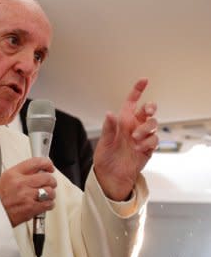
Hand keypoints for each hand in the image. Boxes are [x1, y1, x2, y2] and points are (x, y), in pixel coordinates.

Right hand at [0, 157, 56, 226]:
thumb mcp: (7, 178)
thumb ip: (23, 172)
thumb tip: (39, 170)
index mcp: (14, 174)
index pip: (36, 163)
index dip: (47, 163)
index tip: (49, 167)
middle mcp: (21, 183)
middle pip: (46, 177)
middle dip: (51, 181)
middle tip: (50, 183)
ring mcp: (26, 196)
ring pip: (50, 191)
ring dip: (51, 194)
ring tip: (46, 195)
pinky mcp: (31, 208)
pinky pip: (48, 204)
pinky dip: (49, 204)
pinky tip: (44, 203)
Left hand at [94, 78, 157, 200]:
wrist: (112, 176)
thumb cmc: (105, 158)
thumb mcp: (104, 142)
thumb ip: (108, 128)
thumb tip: (110, 114)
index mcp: (122, 121)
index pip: (131, 102)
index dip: (138, 90)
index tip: (144, 80)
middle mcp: (133, 126)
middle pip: (148, 110)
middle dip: (150, 107)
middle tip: (147, 111)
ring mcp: (142, 137)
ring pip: (153, 124)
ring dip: (146, 128)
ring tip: (135, 138)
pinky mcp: (148, 148)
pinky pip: (154, 139)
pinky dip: (148, 142)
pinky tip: (139, 147)